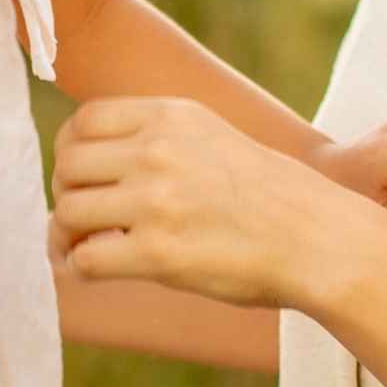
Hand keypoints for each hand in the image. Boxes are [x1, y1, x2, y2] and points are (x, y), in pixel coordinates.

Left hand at [54, 97, 379, 313]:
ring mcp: (157, 200)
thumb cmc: (269, 197)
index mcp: (172, 116)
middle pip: (67, 165)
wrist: (319, 240)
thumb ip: (156, 137)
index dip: (72, 153)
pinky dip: (83, 267)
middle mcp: (159, 150)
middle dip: (69, 193)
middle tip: (90, 219)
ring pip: (67, 210)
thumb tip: (85, 158)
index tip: (87, 179)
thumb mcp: (212, 137)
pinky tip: (104, 270)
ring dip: (71, 235)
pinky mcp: (159, 252)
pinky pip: (84, 258)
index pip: (83, 121)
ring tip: (94, 246)